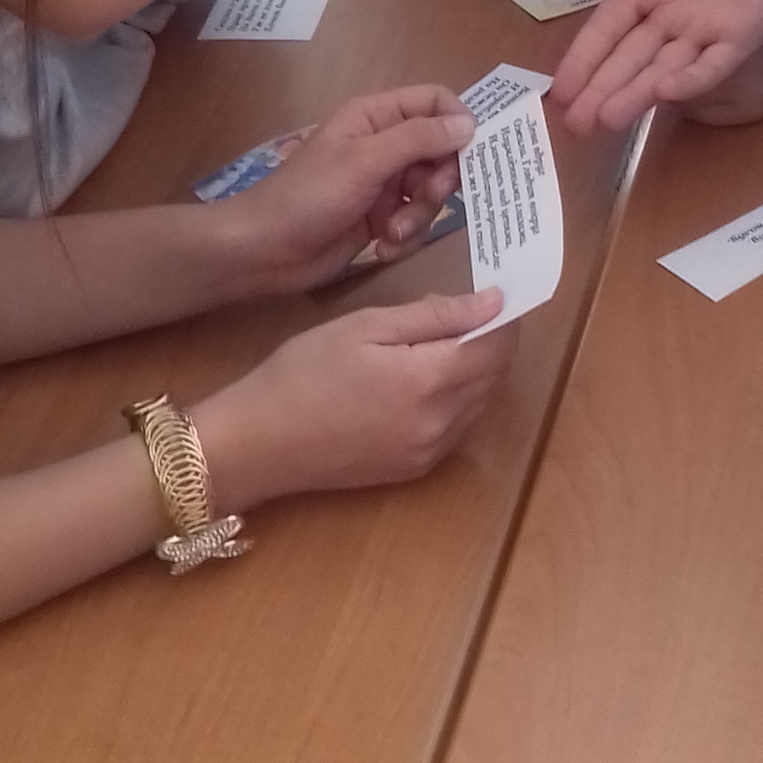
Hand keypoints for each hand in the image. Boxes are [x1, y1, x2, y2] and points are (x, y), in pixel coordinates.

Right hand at [198, 286, 517, 500]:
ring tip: (440, 343)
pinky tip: (422, 382)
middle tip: (466, 311)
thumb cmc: (303, 371)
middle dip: (491, 341)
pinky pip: (455, 428)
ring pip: (478, 403)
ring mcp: (429, 452)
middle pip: (493, 375)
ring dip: (474, 372)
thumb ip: (433, 316)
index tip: (494, 291)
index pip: (497, 345)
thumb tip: (492, 302)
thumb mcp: (364, 326)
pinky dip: (454, 401)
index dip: (504, 316)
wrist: (259, 442)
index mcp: (430, 380)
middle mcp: (440, 423)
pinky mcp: (413, 470)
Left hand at [212, 88, 473, 292]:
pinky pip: (416, 221)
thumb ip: (418, 139)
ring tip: (391, 233)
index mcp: (375, 116)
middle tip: (425, 199)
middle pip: (441, 151)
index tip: (472, 155)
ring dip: (419, 216)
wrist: (265, 252)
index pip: (434, 102)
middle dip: (439, 181)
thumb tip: (469, 123)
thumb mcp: (365, 161)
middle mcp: (384, 144)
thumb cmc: (309, 196)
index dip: (458, 123)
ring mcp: (383, 183)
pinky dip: (405, 236)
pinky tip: (383, 247)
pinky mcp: (381, 218)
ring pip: (432, 192)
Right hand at [550, 0, 762, 130]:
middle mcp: (667, 19)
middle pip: (628, 60)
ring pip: (662, 69)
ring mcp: (702, 33)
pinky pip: (712, 65)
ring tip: (606, 119)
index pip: (605, 32)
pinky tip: (665, 92)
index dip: (582, 61)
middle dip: (601, 91)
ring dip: (636, 94)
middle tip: (576, 125)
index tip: (558, 92)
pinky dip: (690, 79)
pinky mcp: (739, 39)